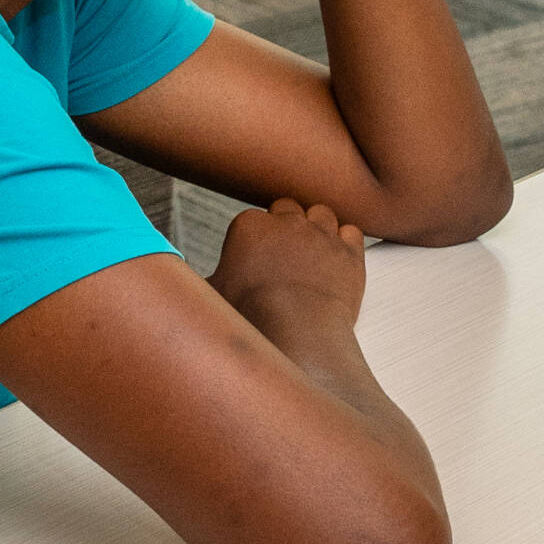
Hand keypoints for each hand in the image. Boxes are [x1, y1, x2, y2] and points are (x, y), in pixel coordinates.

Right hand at [208, 198, 366, 329]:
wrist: (296, 334)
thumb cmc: (251, 318)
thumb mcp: (212, 297)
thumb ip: (205, 280)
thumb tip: (192, 285)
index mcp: (251, 226)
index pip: (251, 220)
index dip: (252, 240)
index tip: (252, 258)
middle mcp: (289, 222)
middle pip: (287, 210)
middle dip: (284, 227)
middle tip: (280, 255)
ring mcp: (323, 233)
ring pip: (321, 214)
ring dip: (316, 229)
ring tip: (309, 255)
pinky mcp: (350, 251)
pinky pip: (351, 232)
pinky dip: (345, 242)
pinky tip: (336, 259)